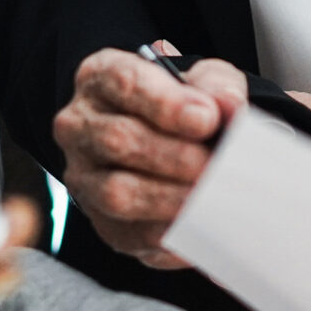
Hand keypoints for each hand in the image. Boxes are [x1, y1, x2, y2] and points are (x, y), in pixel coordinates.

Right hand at [54, 45, 246, 268]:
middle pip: (118, 140)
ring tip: (216, 194)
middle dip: (177, 156)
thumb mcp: (204, 80)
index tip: (207, 119)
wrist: (172, 143)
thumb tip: (230, 107)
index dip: (168, 104)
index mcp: (101, 76)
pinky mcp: (103, 223)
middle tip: (219, 164)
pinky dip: (174, 231)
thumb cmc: (184, 104)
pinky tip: (205, 222)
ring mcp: (85, 178)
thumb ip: (217, 87)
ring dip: (174, 197)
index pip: (124, 83)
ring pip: (118, 192)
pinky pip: (132, 234)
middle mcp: (80, 125)